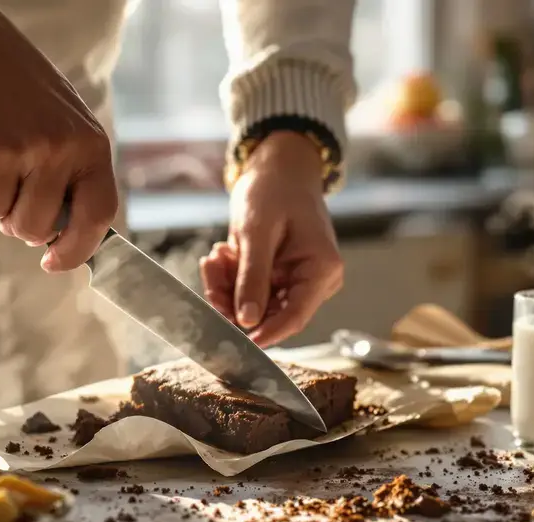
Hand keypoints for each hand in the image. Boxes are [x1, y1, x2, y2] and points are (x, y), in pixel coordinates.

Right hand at [0, 0, 117, 270]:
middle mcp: (54, 149)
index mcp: (88, 145)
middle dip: (18, 222)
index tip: (54, 263)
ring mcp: (11, 149)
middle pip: (35, 228)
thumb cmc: (23, 94)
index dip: (77, 249)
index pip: (96, 216)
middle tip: (12, 189)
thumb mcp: (67, 127)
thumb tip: (63, 238)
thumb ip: (73, 177)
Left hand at [199, 132, 343, 346]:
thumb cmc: (274, 189)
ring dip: (227, 287)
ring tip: (216, 258)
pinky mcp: (279, 278)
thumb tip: (247, 320)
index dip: (264, 333)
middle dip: (234, 300)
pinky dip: (230, 278)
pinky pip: (250, 291)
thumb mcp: (257, 232)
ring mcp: (297, 281)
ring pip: (255, 305)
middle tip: (211, 275)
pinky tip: (221, 256)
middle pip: (270, 314)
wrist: (277, 168)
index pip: (295, 316)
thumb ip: (252, 278)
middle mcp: (315, 281)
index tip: (234, 340)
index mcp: (321, 269)